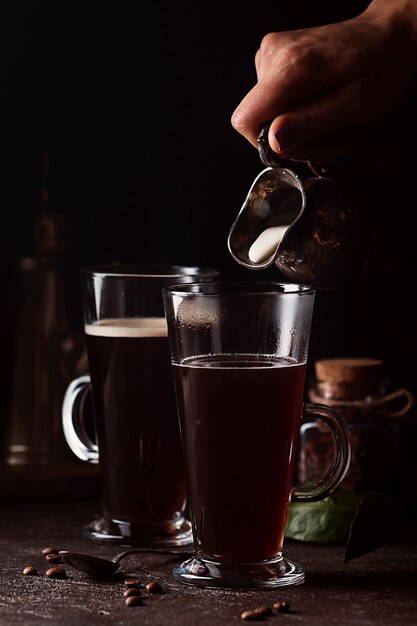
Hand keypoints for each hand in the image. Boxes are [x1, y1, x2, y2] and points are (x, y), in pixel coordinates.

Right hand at [231, 0, 416, 163]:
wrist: (392, 36)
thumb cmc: (383, 67)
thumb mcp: (354, 105)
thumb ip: (310, 123)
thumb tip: (274, 142)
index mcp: (290, 66)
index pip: (246, 119)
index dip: (269, 143)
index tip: (301, 144)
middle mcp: (273, 54)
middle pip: (257, 121)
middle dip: (292, 140)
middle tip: (329, 139)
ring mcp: (271, 54)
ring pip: (266, 115)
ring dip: (298, 129)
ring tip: (330, 123)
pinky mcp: (276, 58)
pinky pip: (272, 101)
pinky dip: (296, 114)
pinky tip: (320, 110)